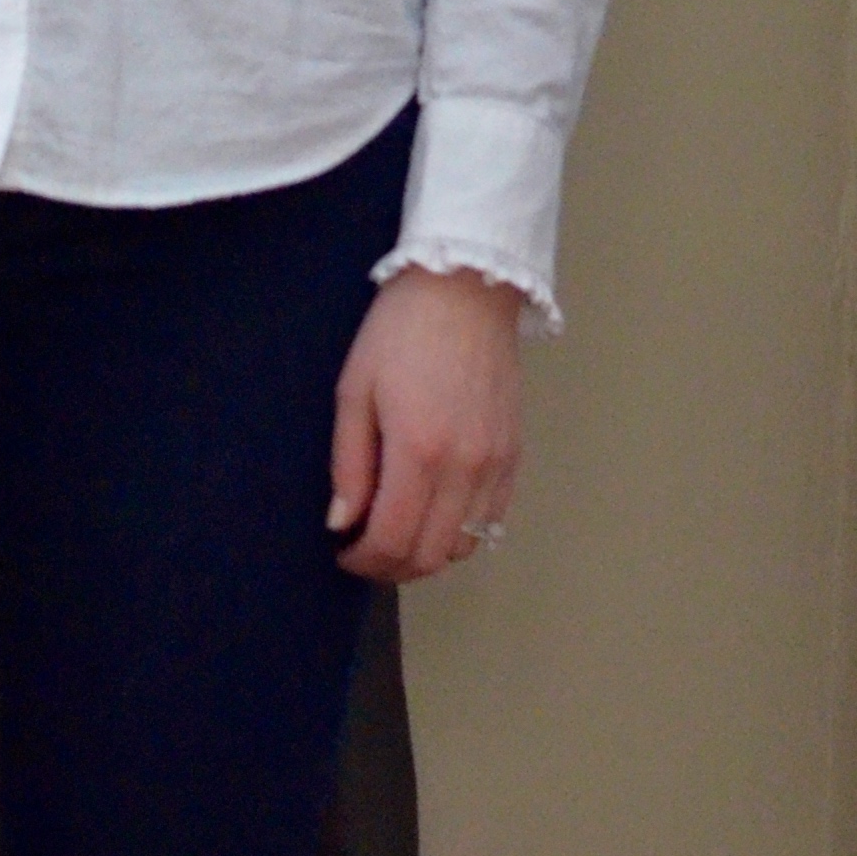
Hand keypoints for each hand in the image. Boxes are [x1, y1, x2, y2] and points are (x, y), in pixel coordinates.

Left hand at [327, 266, 524, 584]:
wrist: (466, 289)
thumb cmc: (401, 332)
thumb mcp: (355, 391)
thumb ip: (349, 464)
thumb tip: (342, 521)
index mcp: (419, 451)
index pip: (393, 539)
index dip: (363, 560)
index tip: (343, 553)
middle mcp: (465, 467)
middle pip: (431, 555)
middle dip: (391, 566)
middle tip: (364, 552)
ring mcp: (496, 463)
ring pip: (464, 545)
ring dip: (426, 554)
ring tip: (397, 533)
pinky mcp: (514, 454)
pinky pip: (490, 519)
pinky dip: (459, 531)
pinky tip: (433, 513)